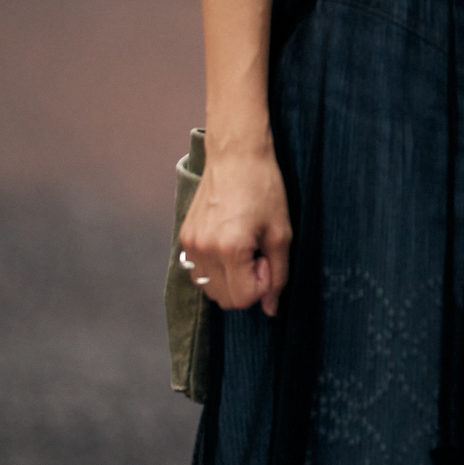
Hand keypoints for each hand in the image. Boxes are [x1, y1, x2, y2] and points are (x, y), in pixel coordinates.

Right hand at [178, 142, 292, 316]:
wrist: (235, 155)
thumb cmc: (264, 188)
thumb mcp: (280, 232)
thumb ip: (278, 274)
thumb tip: (271, 309)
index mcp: (229, 249)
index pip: (242, 299)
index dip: (261, 286)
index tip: (267, 259)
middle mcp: (203, 250)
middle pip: (224, 299)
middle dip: (246, 285)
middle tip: (257, 253)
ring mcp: (189, 245)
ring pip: (209, 288)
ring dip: (229, 277)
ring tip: (244, 246)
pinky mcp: (183, 238)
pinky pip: (198, 271)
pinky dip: (216, 267)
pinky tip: (229, 242)